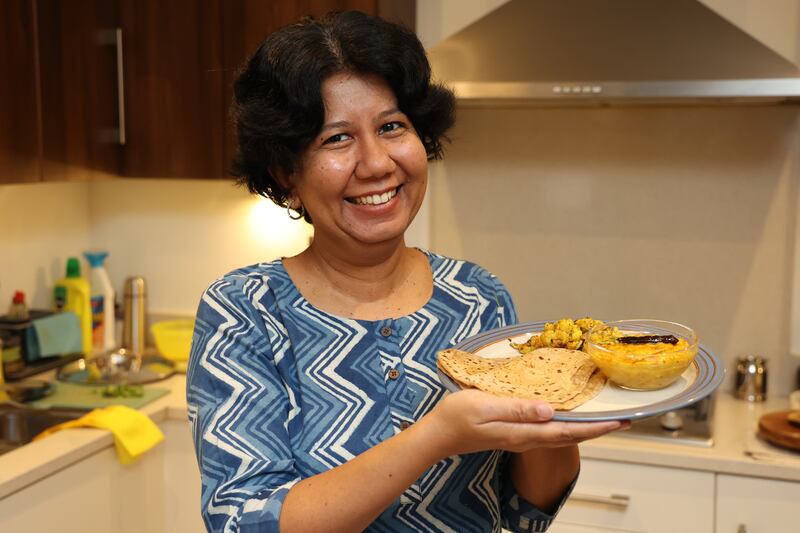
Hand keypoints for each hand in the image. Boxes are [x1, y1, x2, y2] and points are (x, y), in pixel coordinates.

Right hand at [423, 389, 626, 457]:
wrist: (438, 434)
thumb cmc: (457, 417)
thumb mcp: (484, 406)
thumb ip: (516, 409)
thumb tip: (549, 410)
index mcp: (522, 432)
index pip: (567, 432)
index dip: (595, 427)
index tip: (620, 421)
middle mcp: (526, 437)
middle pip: (570, 436)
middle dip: (598, 428)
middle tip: (625, 419)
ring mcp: (521, 437)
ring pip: (562, 434)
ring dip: (585, 427)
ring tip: (604, 416)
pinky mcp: (515, 432)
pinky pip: (549, 430)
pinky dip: (567, 423)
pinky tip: (569, 414)